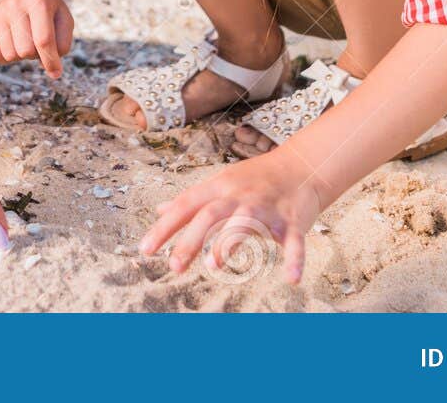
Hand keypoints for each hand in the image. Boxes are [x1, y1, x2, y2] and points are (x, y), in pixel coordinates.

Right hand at [0, 0, 73, 78]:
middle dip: (36, 54)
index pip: (43, 40)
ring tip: (26, 39)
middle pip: (26, 51)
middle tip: (38, 42)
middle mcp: (15, 5)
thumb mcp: (64, 20)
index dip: (50, 61)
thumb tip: (53, 73)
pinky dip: (6, 57)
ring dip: (22, 55)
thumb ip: (63, 45)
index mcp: (38, 1)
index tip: (56, 73)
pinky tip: (13, 44)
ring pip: (10, 55)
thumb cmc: (50, 9)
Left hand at [140, 151, 323, 283]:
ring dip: (230, 241)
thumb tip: (160, 210)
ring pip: (246, 223)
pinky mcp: (292, 221)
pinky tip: (292, 279)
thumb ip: (191, 200)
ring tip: (214, 263)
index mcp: (219, 188)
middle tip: (174, 265)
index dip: (164, 227)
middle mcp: (240, 196)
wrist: (301, 166)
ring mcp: (266, 208)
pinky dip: (294, 259)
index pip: (186, 205)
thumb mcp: (220, 182)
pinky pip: (294, 241)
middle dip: (191, 239)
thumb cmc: (255, 178)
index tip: (145, 249)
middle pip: (211, 214)